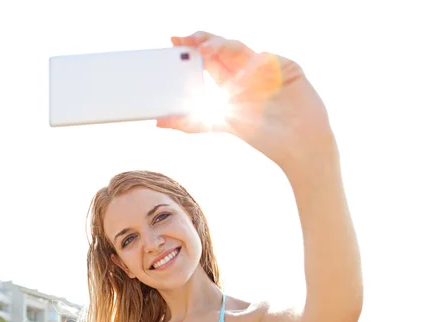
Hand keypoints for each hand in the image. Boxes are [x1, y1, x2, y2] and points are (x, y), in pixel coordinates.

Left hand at [157, 31, 338, 175]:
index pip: (208, 59)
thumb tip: (159, 122)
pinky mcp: (287, 67)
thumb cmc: (264, 136)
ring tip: (204, 51)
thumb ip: (192, 123)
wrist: (300, 145)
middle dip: (203, 40)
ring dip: (221, 46)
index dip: (192, 48)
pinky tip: (241, 80)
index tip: (173, 41)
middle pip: (221, 47)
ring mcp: (267, 67)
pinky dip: (251, 68)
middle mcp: (247, 71)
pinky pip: (265, 60)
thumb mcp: (222, 125)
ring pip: (240, 48)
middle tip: (185, 38)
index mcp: (232, 82)